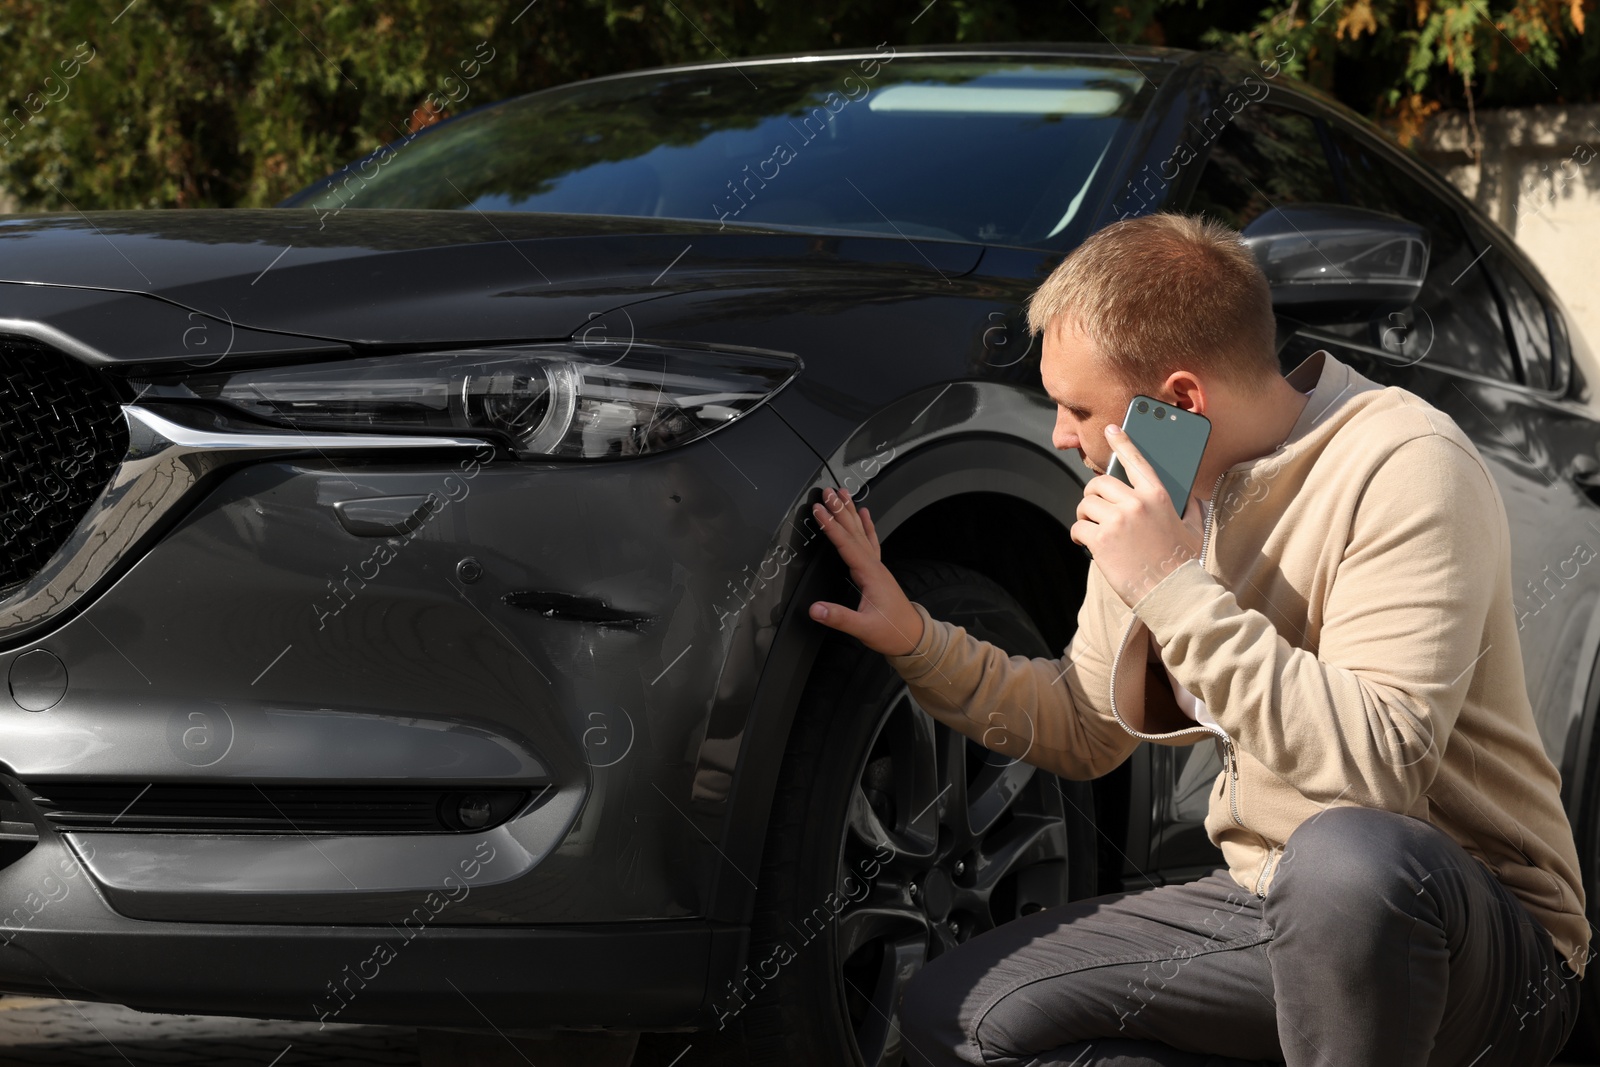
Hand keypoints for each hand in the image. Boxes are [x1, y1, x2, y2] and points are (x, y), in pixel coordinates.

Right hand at [807, 487, 925, 656]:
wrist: (913, 636)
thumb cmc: (892, 632)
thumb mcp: (863, 628)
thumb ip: (839, 617)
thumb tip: (815, 609)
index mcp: (870, 574)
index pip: (846, 543)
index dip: (830, 525)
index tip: (818, 510)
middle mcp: (874, 566)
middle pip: (854, 531)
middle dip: (840, 509)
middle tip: (827, 491)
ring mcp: (877, 567)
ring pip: (862, 532)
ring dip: (850, 512)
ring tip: (843, 494)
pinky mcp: (877, 572)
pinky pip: (870, 542)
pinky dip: (866, 526)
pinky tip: (865, 515)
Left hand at [1073, 423, 1205, 607]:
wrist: (1174, 594)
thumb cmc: (1184, 564)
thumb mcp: (1194, 529)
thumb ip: (1190, 508)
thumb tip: (1189, 497)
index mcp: (1158, 496)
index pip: (1136, 461)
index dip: (1122, 442)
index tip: (1111, 430)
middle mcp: (1136, 503)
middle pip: (1099, 483)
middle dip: (1093, 495)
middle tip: (1095, 509)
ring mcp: (1117, 520)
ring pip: (1085, 505)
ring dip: (1085, 516)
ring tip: (1092, 529)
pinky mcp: (1101, 540)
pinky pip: (1078, 527)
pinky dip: (1078, 535)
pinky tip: (1086, 543)